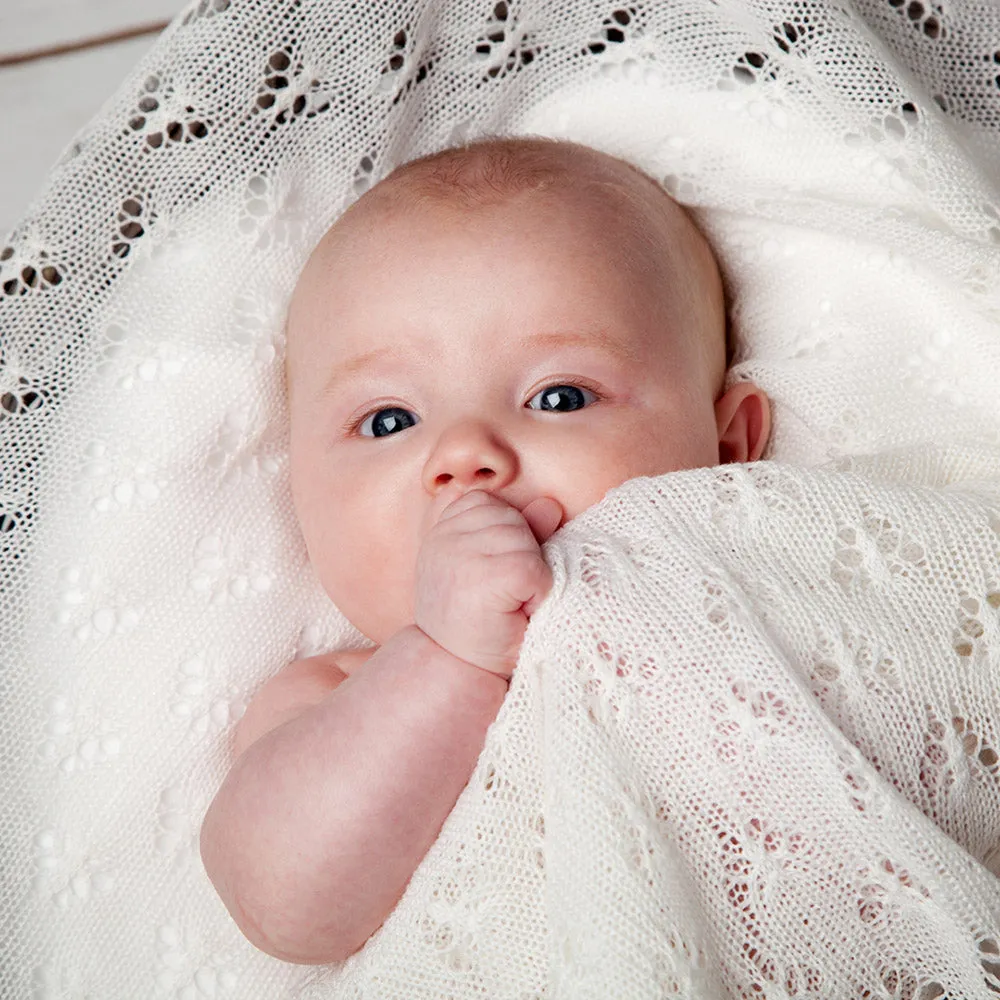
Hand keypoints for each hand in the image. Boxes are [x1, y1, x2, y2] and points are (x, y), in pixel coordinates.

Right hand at [414, 490, 562, 678]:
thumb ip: (519, 531)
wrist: (456, 671)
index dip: (503, 538)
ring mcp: (461, 555)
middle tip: (498, 596)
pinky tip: (515, 612)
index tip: (485, 577)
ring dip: (530, 575)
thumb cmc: (477, 622)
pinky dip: (538, 593)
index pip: (489, 503)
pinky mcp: (486, 576)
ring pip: (526, 541)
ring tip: (505, 603)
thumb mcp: (494, 567)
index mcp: (440, 529)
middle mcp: (443, 537)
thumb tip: (551, 505)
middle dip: (520, 554)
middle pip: (512, 518)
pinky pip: (534, 568)